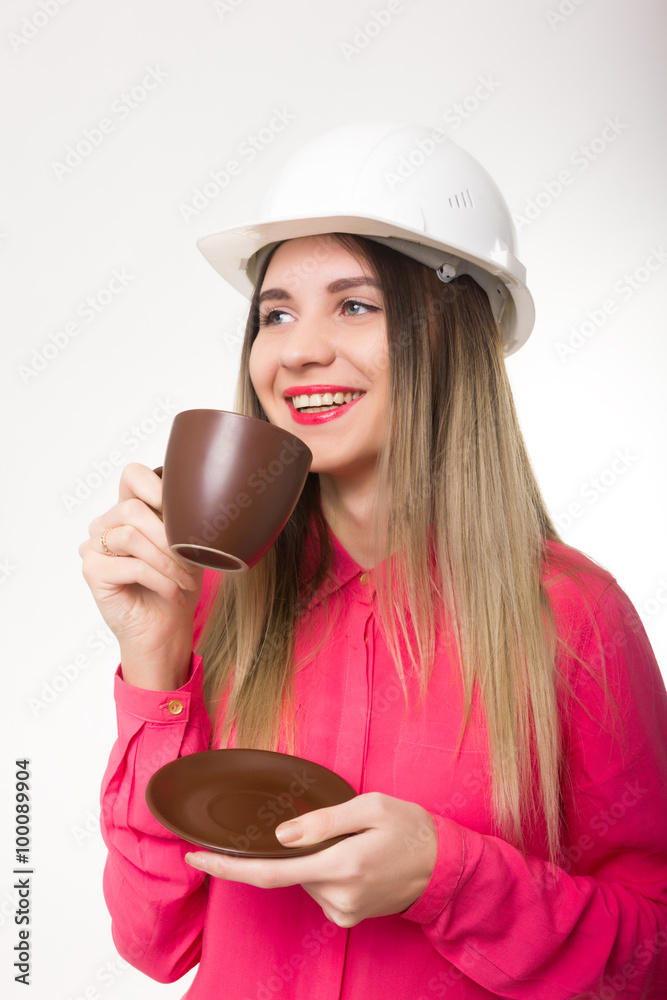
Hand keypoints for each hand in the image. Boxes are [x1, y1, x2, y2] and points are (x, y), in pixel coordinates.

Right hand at [78, 462, 202, 688]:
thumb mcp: (189, 545)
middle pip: (131, 509)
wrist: (166, 628)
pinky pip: (131, 565)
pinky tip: (175, 593)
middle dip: (168, 536)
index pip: (132, 475)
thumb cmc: (178, 584)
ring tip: (186, 580)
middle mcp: (104, 524)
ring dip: (167, 561)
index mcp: (127, 510)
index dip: (157, 487)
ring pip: (130, 535)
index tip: (183, 514)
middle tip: (190, 560)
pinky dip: (161, 580)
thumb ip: (184, 518)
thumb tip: (199, 496)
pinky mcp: (92, 571)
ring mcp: (93, 547)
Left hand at [185, 792, 436, 926]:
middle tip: (327, 825)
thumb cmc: (410, 827)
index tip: (195, 857)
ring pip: (303, 878)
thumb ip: (322, 820)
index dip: (227, 867)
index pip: (268, 871)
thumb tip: (279, 835)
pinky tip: (352, 860)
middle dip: (291, 846)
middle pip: (287, 870)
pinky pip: (318, 890)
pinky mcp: (347, 918)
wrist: (445, 867)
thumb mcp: (370, 806)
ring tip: (351, 840)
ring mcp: (342, 912)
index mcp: (340, 866)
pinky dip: (323, 871)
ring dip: (312, 857)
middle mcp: (337, 896)